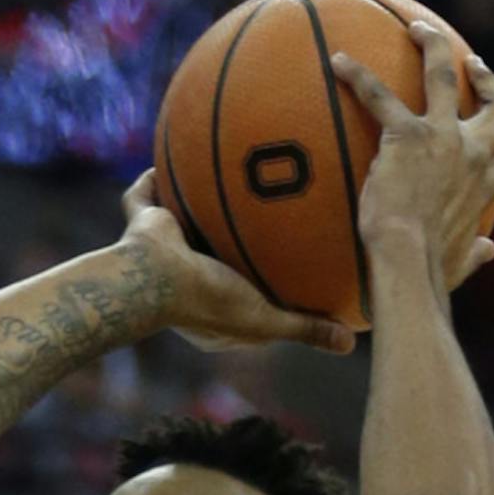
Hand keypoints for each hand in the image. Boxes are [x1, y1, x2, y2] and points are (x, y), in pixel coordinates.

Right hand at [120, 171, 355, 357]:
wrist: (154, 277)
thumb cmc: (210, 302)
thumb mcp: (267, 320)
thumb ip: (306, 327)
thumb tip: (351, 345)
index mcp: (207, 308)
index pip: (238, 292)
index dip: (258, 281)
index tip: (281, 265)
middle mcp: (183, 278)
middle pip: (212, 250)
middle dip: (230, 235)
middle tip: (261, 211)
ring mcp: (161, 250)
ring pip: (181, 220)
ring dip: (194, 202)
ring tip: (220, 172)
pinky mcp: (142, 224)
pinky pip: (145, 196)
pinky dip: (153, 180)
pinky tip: (177, 149)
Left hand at [329, 23, 493, 292]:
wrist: (408, 265)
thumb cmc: (431, 273)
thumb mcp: (462, 261)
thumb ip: (476, 252)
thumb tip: (490, 251)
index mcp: (488, 185)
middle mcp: (474, 154)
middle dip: (487, 80)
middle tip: (472, 64)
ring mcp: (442, 138)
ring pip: (444, 75)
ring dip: (433, 47)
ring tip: (418, 29)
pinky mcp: (405, 136)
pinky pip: (379, 96)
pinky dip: (358, 77)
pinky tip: (338, 62)